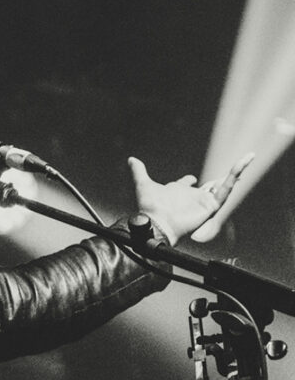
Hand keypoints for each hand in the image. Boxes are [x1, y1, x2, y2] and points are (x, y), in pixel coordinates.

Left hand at [128, 152, 254, 244]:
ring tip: (249, 157)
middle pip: (208, 186)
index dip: (187, 181)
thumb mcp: (143, 184)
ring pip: (223, 185)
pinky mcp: (211, 206)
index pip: (185, 185)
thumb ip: (138, 172)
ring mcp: (202, 202)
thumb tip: (131, 159)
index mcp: (177, 193)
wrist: (156, 221)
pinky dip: (235, 175)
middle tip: (232, 169)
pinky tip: (243, 162)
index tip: (190, 179)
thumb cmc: (149, 207)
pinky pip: (226, 189)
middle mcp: (191, 198)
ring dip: (236, 171)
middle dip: (218, 179)